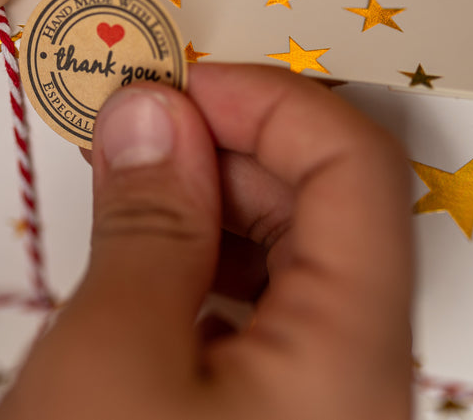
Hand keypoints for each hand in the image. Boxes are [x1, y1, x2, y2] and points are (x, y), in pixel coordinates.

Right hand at [0, 64, 413, 419]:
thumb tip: (153, 111)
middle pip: (329, 211)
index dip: (272, 101)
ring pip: (291, 264)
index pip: (357, 168)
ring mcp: (318, 408)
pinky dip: (200, 268)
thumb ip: (147, 220)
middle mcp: (359, 378)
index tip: (178, 85)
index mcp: (352, 350)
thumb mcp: (113, 351)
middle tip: (131, 129)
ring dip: (208, 206)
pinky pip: (258, 318)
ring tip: (123, 190)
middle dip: (228, 148)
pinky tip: (138, 265)